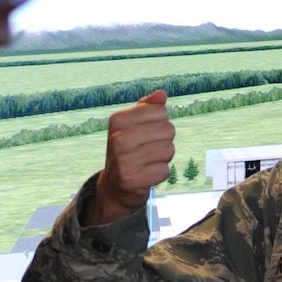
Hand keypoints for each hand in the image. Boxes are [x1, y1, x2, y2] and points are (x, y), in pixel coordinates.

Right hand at [87, 91, 174, 225]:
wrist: (113, 187)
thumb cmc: (127, 151)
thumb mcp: (132, 126)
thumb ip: (147, 108)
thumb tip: (161, 94)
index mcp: (117, 119)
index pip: (161, 111)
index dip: (160, 123)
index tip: (146, 134)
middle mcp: (118, 138)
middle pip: (168, 129)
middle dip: (164, 141)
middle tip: (149, 150)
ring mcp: (124, 160)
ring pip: (169, 150)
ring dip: (163, 158)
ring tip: (148, 162)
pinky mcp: (132, 179)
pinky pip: (165, 170)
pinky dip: (160, 174)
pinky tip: (147, 175)